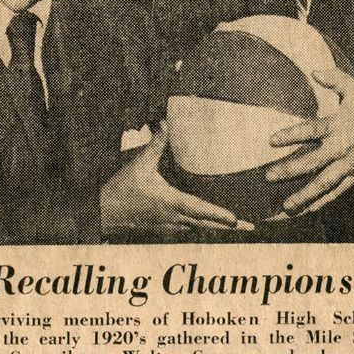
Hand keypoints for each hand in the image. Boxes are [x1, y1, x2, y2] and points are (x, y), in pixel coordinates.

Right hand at [101, 126, 254, 235]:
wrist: (103, 213)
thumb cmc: (121, 190)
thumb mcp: (139, 164)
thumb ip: (156, 145)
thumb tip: (166, 123)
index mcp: (170, 202)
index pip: (200, 210)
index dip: (219, 215)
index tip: (236, 218)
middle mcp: (173, 218)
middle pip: (206, 225)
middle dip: (229, 226)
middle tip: (251, 227)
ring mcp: (169, 226)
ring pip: (198, 228)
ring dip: (217, 228)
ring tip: (235, 225)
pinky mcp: (163, 228)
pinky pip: (188, 229)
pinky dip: (201, 227)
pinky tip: (206, 224)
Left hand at [266, 68, 353, 216]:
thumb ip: (335, 78)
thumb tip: (314, 71)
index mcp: (340, 125)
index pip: (312, 130)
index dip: (292, 135)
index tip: (271, 141)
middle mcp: (343, 147)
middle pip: (313, 161)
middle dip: (290, 170)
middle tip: (268, 176)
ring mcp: (349, 164)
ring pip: (324, 182)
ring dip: (304, 194)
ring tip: (286, 205)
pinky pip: (338, 191)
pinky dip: (323, 201)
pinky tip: (308, 209)